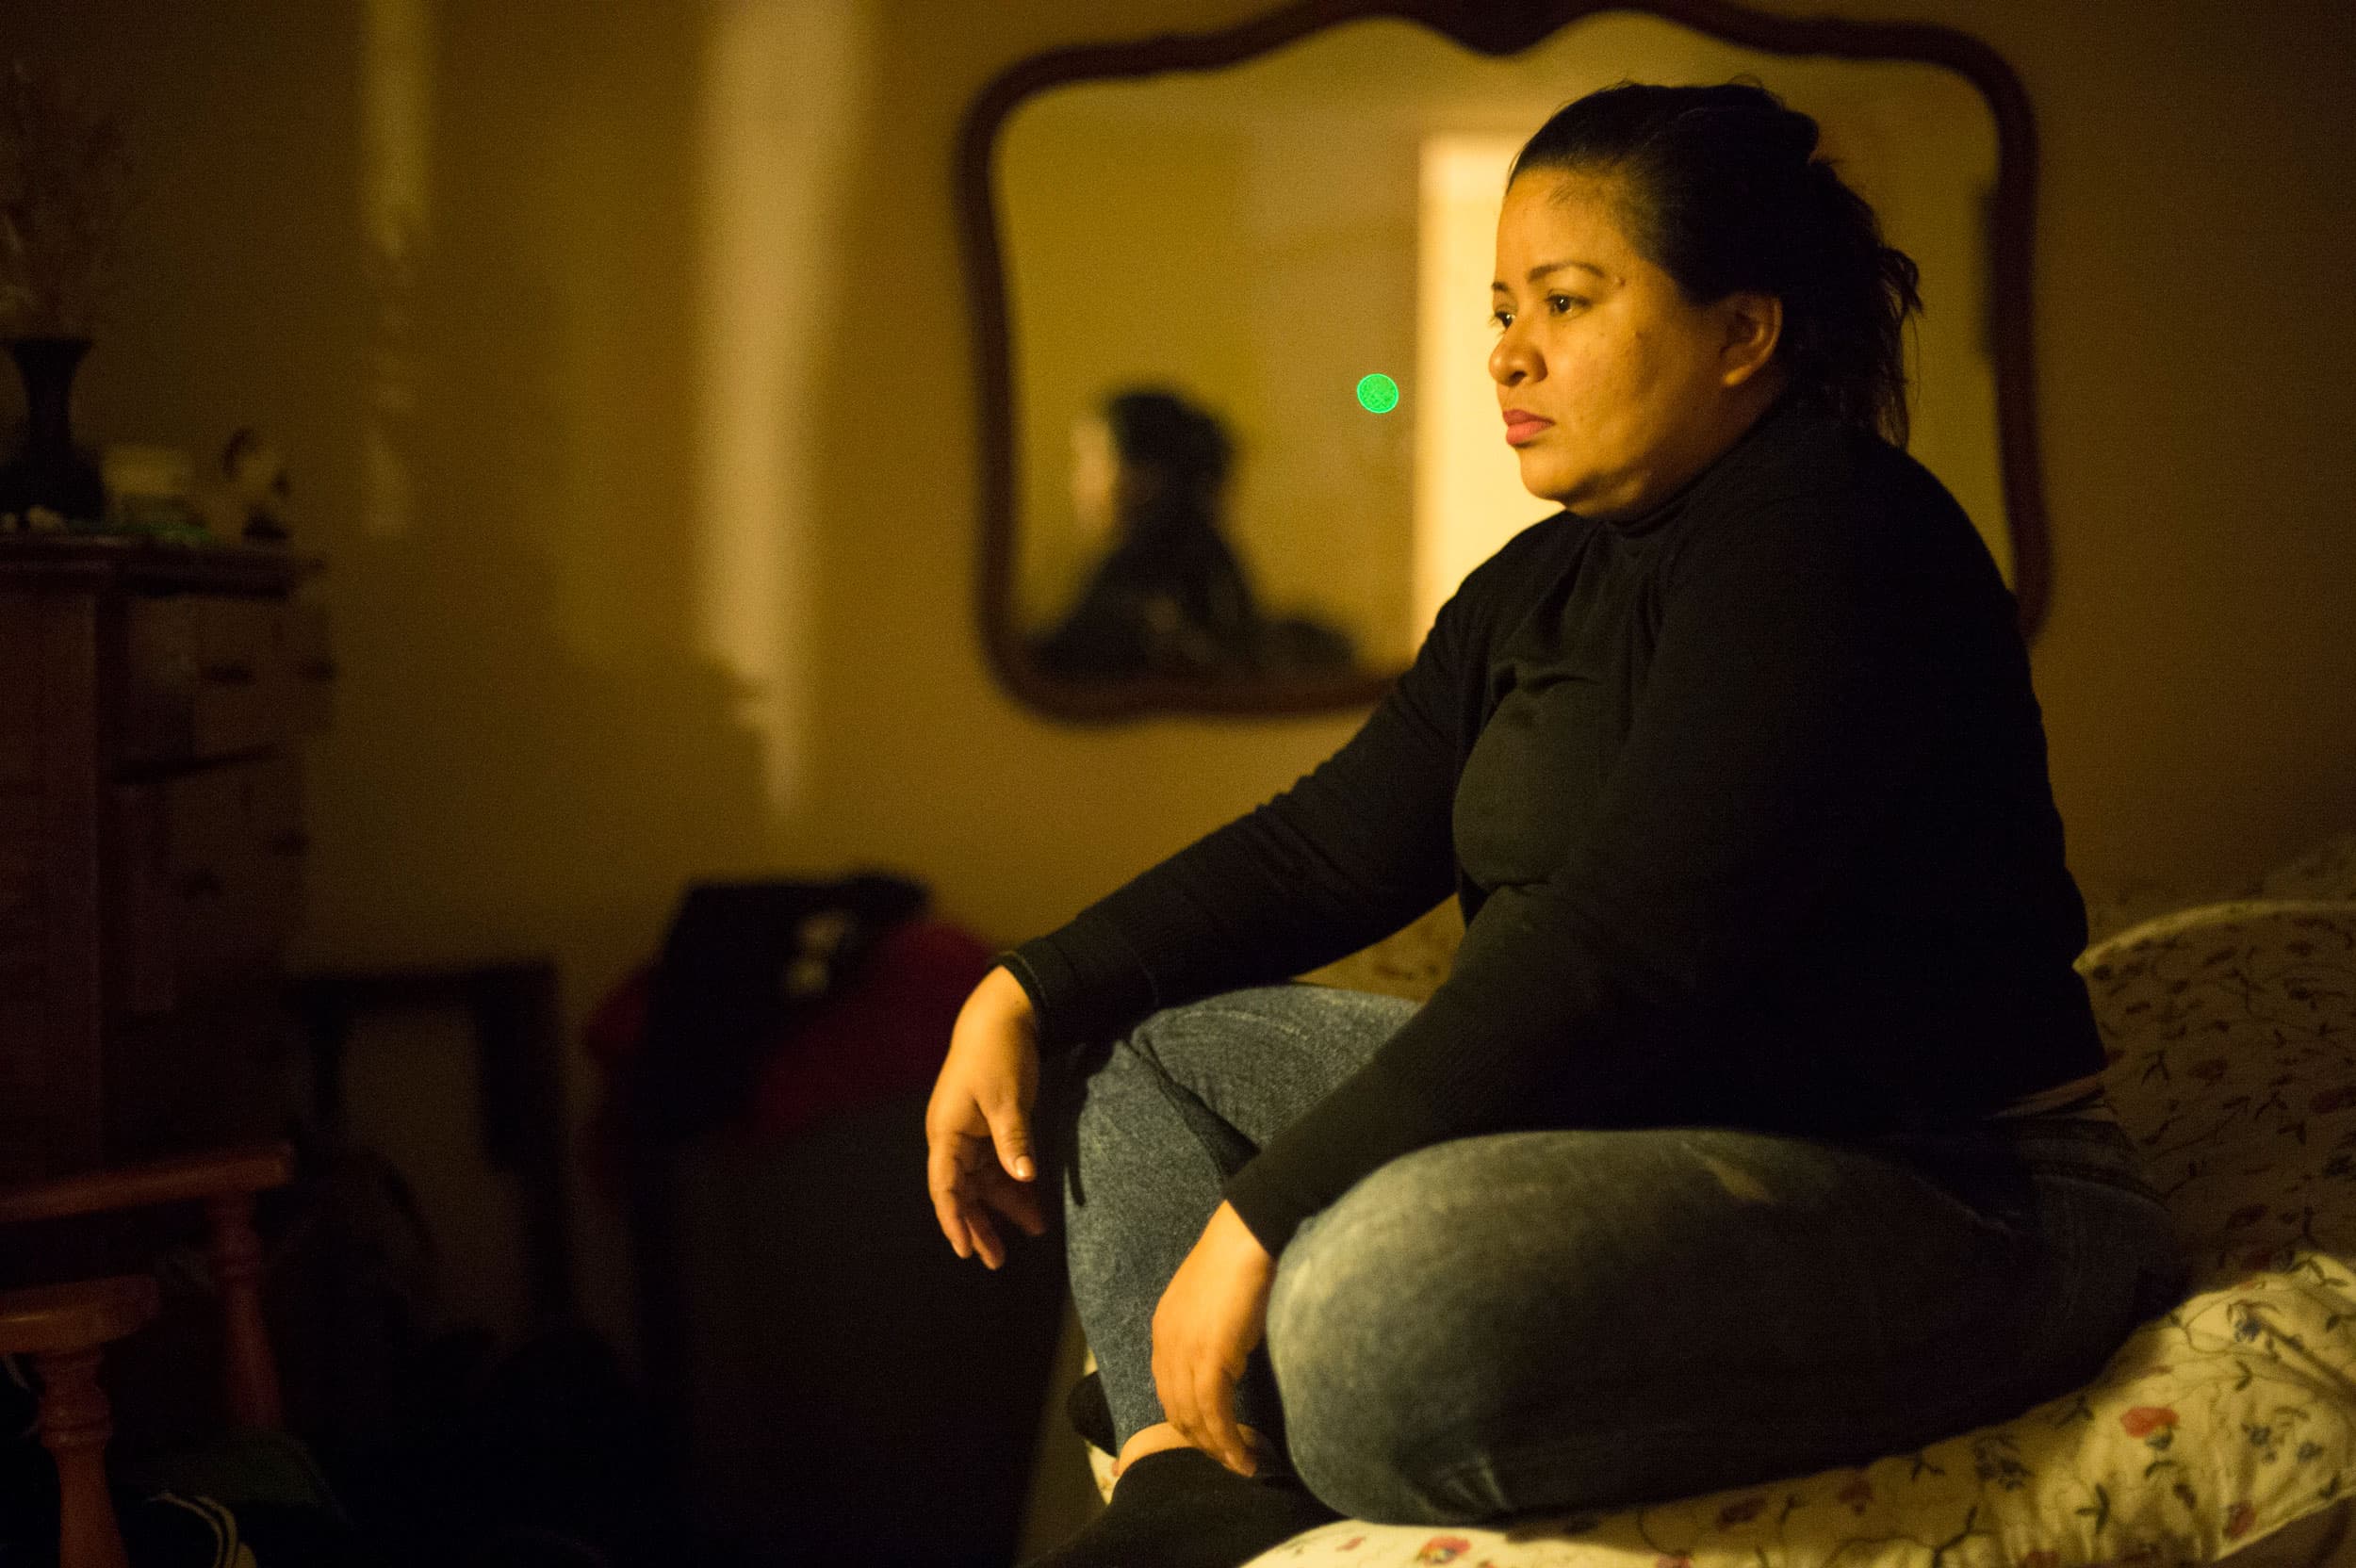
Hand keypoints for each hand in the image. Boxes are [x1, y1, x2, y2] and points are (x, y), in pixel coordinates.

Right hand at [925, 965, 1047, 1268]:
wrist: (1002, 1018)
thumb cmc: (997, 1055)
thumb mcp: (1006, 1098)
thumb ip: (1014, 1140)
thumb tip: (1024, 1179)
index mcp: (946, 1132)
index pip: (945, 1186)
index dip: (953, 1219)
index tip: (965, 1249)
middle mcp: (952, 1139)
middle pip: (962, 1192)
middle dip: (978, 1225)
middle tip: (995, 1260)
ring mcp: (970, 1135)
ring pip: (983, 1183)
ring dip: (1003, 1207)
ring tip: (1032, 1232)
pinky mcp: (989, 1130)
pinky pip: (999, 1167)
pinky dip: (1015, 1185)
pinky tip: (1034, 1205)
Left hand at [1152, 1201, 1275, 1475]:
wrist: (1247, 1236)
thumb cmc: (1239, 1259)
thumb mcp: (1214, 1302)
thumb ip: (1211, 1332)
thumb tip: (1228, 1358)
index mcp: (1164, 1329)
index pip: (1168, 1388)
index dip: (1187, 1418)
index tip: (1209, 1438)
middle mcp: (1166, 1345)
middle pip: (1176, 1409)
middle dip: (1201, 1440)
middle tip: (1227, 1459)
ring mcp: (1184, 1353)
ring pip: (1194, 1417)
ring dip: (1217, 1448)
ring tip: (1239, 1465)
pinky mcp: (1210, 1359)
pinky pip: (1215, 1413)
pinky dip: (1228, 1440)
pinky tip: (1244, 1456)